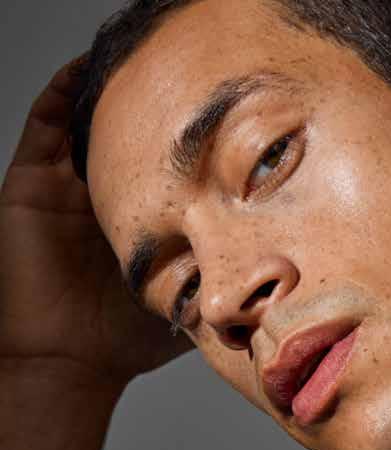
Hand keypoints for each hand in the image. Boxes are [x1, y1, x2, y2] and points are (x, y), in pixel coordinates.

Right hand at [0, 55, 193, 390]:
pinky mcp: (30, 181)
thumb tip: (275, 281)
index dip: (187, 143)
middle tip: (188, 76)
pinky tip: (94, 69)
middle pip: (129, 138)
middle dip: (155, 107)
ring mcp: (64, 186)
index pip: (163, 167)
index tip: (223, 118)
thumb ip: (219, 283)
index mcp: (135, 219)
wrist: (67, 363)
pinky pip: (44, 120)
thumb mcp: (186, 302)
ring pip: (90, 121)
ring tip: (146, 60)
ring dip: (115, 92)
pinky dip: (66, 89)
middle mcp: (101, 197)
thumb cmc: (123, 345)